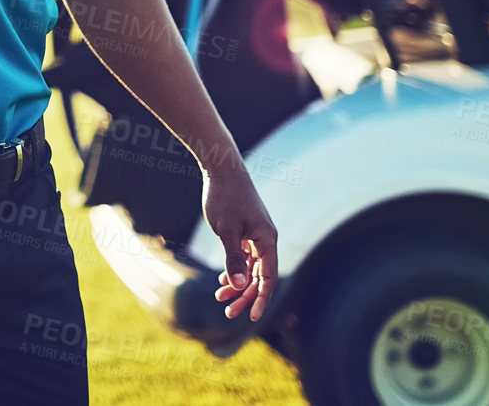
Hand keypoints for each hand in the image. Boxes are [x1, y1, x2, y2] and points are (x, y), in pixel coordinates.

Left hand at [204, 166, 277, 321]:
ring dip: (238, 283)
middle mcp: (266, 240)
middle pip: (260, 277)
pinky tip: (224, 279)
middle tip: (227, 312)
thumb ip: (234, 258)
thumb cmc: (225, 198)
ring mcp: (257, 235)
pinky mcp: (248, 230)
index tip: (250, 317)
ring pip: (252, 267)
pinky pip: (246, 256)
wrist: (223, 169)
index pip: (268, 279)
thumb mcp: (227, 231)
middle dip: (245, 296)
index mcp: (268, 241)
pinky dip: (236, 268)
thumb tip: (239, 285)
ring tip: (220, 297)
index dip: (260, 300)